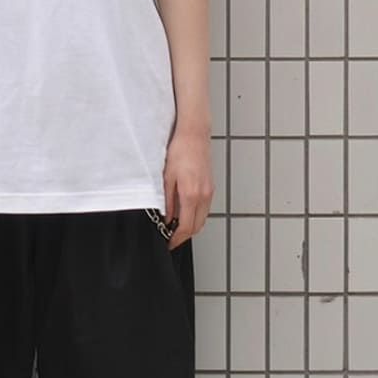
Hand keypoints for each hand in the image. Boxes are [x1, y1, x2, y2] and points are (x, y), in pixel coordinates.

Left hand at [162, 130, 214, 250]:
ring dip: (191, 226)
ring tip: (176, 227)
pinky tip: (185, 212)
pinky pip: (205, 208)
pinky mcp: (210, 187)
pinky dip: (196, 215)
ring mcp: (209, 191)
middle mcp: (204, 195)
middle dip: (184, 236)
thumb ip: (168, 201)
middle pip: (197, 226)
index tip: (169, 243)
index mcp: (191, 194)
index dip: (177, 238)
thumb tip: (167, 217)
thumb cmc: (179, 150)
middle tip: (171, 238)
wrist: (194, 135)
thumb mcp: (167, 177)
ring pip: (202, 218)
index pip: (186, 226)